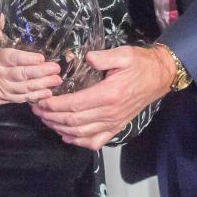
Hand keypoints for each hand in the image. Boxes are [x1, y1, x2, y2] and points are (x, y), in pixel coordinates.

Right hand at [0, 12, 61, 106]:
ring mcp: (4, 88)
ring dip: (42, 85)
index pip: (13, 59)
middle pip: (22, 74)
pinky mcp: (6, 98)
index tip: (41, 57)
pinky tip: (47, 93)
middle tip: (56, 68)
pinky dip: (35, 97)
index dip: (27, 59)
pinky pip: (22, 99)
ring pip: (24, 88)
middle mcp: (1, 75)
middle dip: (41, 72)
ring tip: (56, 80)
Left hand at [31, 44, 174, 149]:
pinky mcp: (116, 127)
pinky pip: (95, 141)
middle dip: (51, 116)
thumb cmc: (139, 63)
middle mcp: (109, 112)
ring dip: (59, 128)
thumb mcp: (123, 54)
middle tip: (37, 109)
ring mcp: (113, 123)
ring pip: (80, 132)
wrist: (159, 77)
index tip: (41, 100)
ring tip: (46, 119)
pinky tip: (66, 135)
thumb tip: (86, 57)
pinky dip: (78, 141)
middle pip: (73, 120)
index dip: (54, 105)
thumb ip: (104, 56)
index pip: (74, 104)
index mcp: (108, 94)